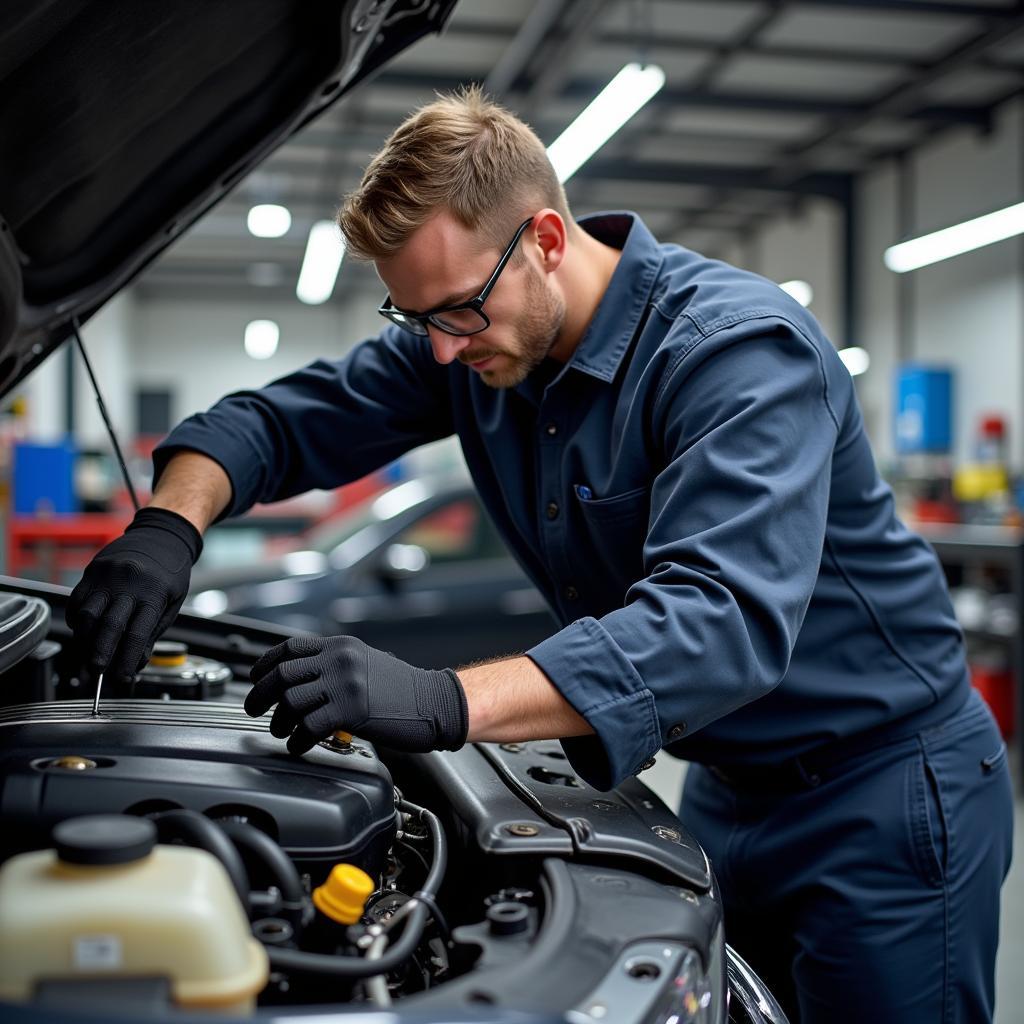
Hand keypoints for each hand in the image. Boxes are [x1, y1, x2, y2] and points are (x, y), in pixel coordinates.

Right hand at [66, 507, 202, 681]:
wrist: (161, 535)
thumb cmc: (170, 572)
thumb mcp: (172, 602)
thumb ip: (154, 631)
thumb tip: (138, 662)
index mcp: (154, 594)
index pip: (137, 635)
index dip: (128, 660)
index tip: (123, 678)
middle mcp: (129, 584)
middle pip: (109, 626)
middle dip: (101, 654)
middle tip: (98, 671)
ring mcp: (108, 576)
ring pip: (88, 614)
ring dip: (86, 639)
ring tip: (89, 652)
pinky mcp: (93, 571)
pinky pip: (78, 601)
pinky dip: (78, 620)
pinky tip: (85, 630)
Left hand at [244, 635, 468, 755]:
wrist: (435, 702)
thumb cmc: (404, 689)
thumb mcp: (366, 662)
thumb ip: (334, 665)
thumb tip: (300, 679)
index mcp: (341, 646)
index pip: (290, 648)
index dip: (265, 664)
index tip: (255, 677)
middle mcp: (340, 660)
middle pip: (283, 674)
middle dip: (261, 695)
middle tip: (254, 709)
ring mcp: (345, 684)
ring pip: (291, 701)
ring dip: (279, 721)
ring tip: (281, 731)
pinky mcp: (351, 710)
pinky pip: (308, 725)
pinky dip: (297, 739)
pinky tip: (299, 744)